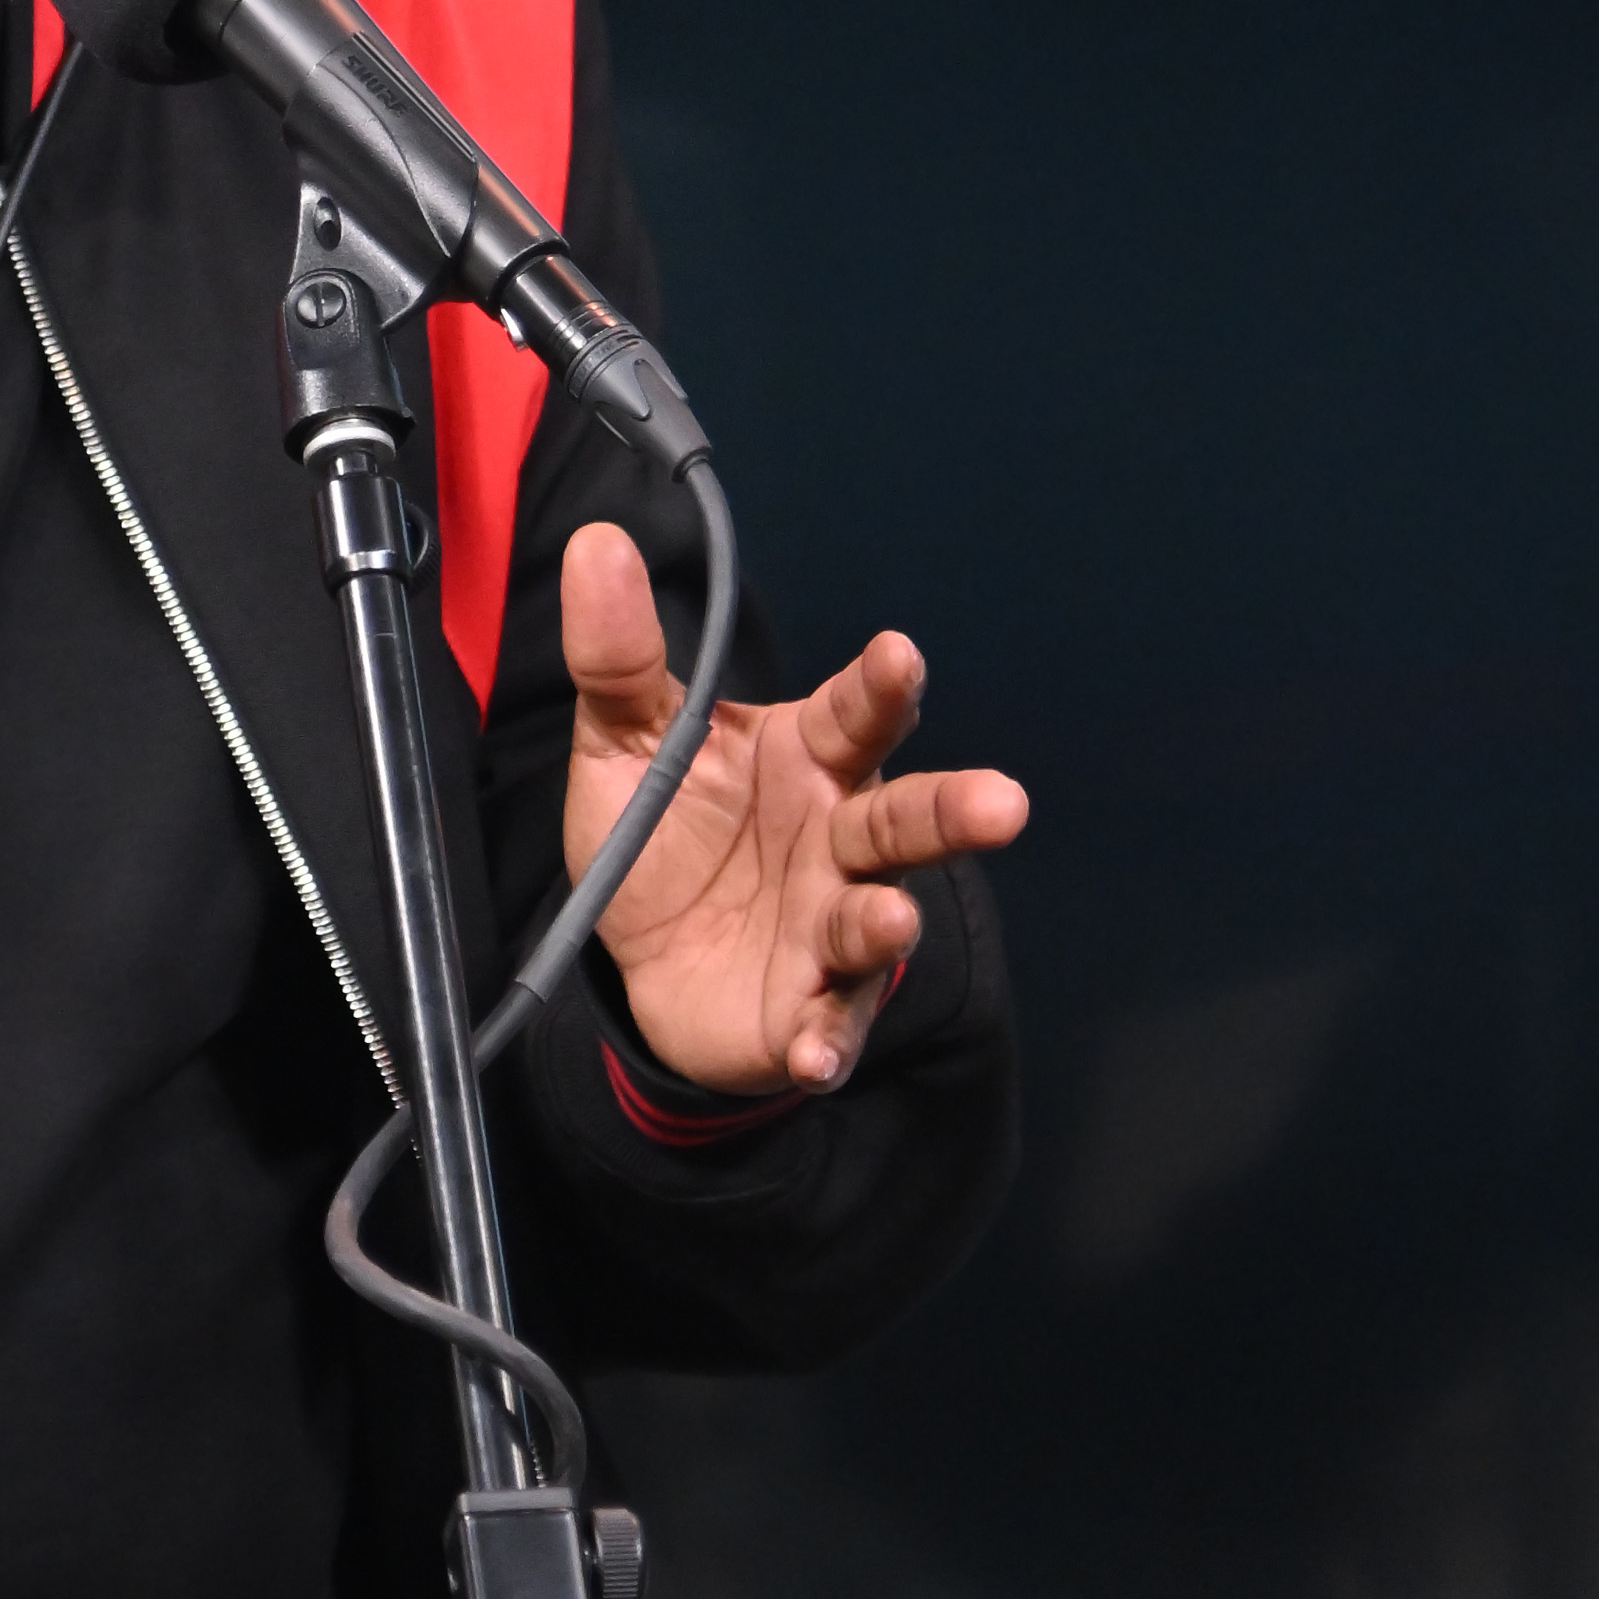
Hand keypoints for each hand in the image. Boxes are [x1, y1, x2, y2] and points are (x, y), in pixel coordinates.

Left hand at [557, 522, 1027, 1097]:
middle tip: (1002, 804)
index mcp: (808, 760)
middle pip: (905, 819)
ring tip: (890, 919)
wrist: (642, 962)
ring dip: (886, 922)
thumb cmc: (663, 835)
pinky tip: (817, 1053)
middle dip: (954, 811)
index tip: (900, 658)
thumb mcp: (624, 743)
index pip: (855, 716)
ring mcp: (831, 928)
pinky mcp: (810, 1010)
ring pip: (876, 919)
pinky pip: (827, 1027)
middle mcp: (839, 840)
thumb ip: (619, 658)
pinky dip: (826, 1041)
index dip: (880, 689)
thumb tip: (596, 545)